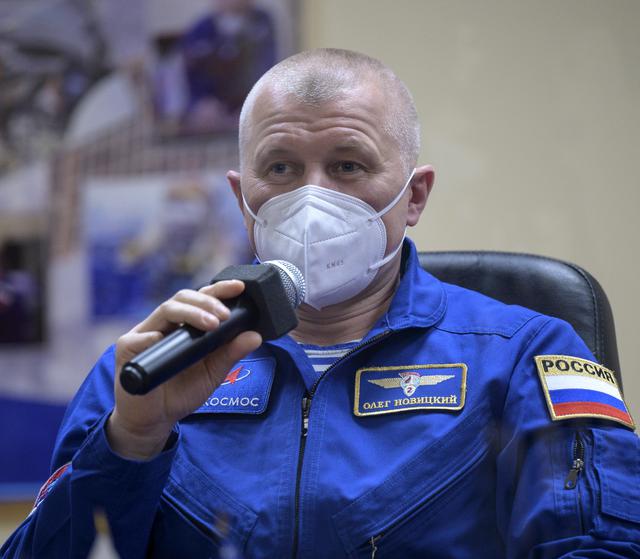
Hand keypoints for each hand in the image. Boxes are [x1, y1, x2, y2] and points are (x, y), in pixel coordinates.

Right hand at [107, 280, 261, 459]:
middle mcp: (165, 324)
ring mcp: (145, 335)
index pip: (201, 299)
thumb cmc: (181, 391)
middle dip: (206, 302)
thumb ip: (231, 353)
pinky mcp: (127, 352)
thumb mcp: (213, 372)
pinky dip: (149, 338)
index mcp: (185, 325)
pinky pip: (136, 340)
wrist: (154, 420)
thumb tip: (255, 335)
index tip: (239, 287)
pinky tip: (161, 339)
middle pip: (182, 298)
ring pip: (165, 310)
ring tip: (210, 324)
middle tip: (224, 315)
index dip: (218, 289)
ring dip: (190, 313)